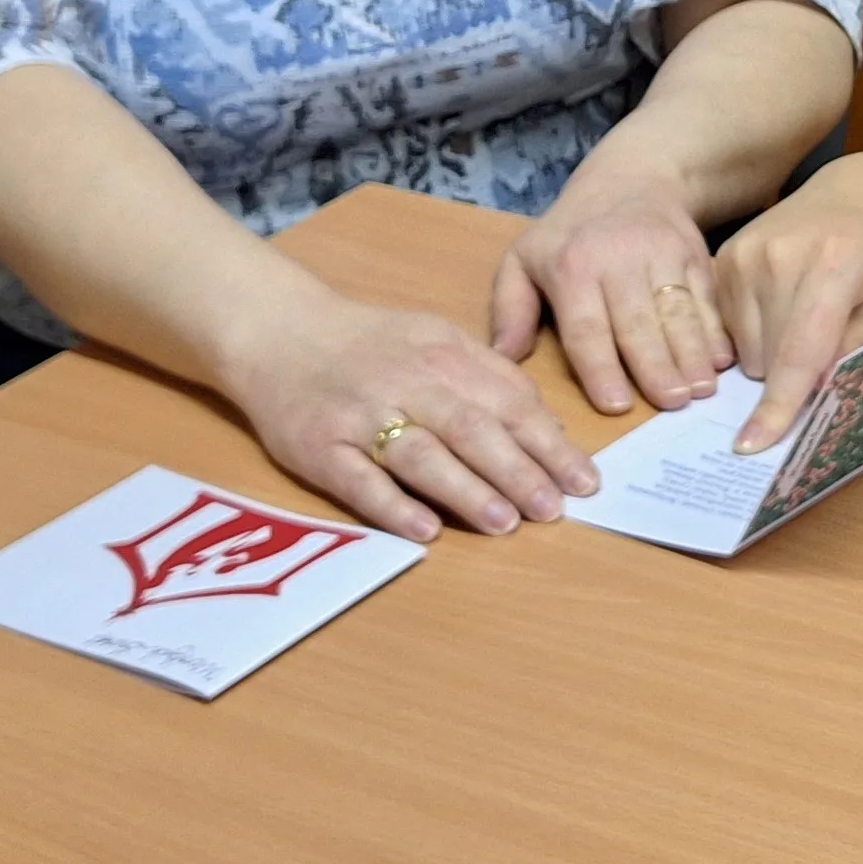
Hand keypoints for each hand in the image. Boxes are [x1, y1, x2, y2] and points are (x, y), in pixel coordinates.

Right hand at [227, 293, 598, 542]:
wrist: (278, 332)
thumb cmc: (371, 344)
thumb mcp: (437, 339)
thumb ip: (491, 377)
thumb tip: (548, 426)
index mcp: (444, 356)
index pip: (508, 403)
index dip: (549, 443)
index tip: (584, 481)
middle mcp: (406, 383)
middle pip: (472, 429)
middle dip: (520, 471)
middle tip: (555, 509)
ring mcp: (360, 417)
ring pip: (421, 455)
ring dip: (466, 490)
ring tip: (506, 523)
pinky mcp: (319, 448)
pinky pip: (359, 481)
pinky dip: (393, 506)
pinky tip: (426, 531)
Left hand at [492, 154, 725, 412]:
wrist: (632, 178)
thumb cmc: (571, 233)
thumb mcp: (524, 258)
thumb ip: (510, 309)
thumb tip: (503, 358)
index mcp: (572, 267)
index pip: (586, 327)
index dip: (601, 368)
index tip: (616, 406)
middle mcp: (619, 259)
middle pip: (638, 323)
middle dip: (656, 367)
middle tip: (671, 404)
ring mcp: (663, 255)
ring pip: (678, 312)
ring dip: (692, 354)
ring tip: (700, 391)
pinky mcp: (695, 255)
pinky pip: (707, 297)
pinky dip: (717, 330)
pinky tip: (723, 362)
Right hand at [711, 152, 862, 451]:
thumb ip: (853, 349)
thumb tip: (810, 397)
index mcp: (833, 264)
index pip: (798, 352)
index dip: (778, 405)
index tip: (753, 445)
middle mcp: (779, 257)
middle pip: (768, 360)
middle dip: (794, 377)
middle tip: (829, 344)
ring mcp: (744, 254)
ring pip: (744, 351)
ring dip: (772, 357)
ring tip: (808, 316)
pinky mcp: (723, 257)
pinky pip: (728, 329)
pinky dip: (754, 334)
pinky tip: (783, 306)